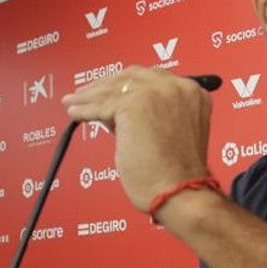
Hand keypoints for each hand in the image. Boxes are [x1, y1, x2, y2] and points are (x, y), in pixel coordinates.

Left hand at [62, 68, 212, 211]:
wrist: (178, 190)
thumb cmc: (176, 175)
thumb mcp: (171, 133)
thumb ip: (151, 116)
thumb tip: (118, 112)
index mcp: (192, 94)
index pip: (152, 79)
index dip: (128, 85)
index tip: (112, 90)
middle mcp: (177, 87)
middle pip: (131, 77)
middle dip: (107, 85)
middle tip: (88, 93)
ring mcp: (156, 93)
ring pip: (114, 90)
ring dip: (90, 97)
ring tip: (74, 102)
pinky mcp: (134, 105)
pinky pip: (102, 105)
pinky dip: (85, 110)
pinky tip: (75, 113)